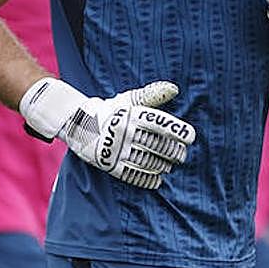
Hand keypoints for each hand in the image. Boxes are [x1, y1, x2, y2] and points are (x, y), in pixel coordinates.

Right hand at [19, 77, 194, 189]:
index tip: (191, 137)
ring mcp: (116, 148)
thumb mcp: (128, 99)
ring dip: (162, 165)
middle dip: (173, 151)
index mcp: (131, 114)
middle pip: (156, 145)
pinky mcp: (108, 163)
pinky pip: (132, 174)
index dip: (178, 131)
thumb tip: (174, 89)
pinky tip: (157, 179)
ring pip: (147, 160)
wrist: (77, 122)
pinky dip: (147, 178)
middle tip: (181, 154)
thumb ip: (151, 95)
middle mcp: (124, 131)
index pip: (160, 124)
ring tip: (170, 165)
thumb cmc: (110, 110)